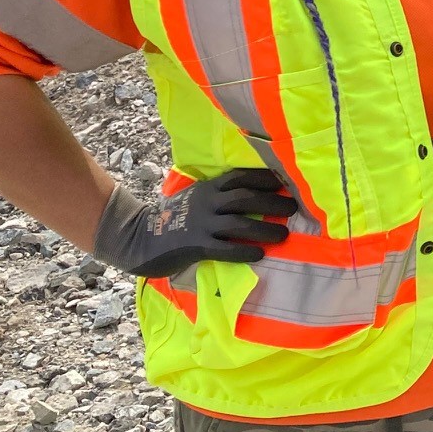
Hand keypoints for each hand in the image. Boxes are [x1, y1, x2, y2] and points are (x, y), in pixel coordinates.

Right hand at [90, 167, 296, 278]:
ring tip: (284, 235)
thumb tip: (256, 195)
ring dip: (264, 229)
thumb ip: (220, 194)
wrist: (138, 236)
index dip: (266, 178)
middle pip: (246, 198)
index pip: (242, 177)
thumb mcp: (198, 197)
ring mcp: (201, 223)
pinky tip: (258, 254)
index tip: (287, 181)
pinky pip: (223, 248)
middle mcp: (208, 202)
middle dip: (272, 202)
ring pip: (239, 223)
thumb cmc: (175, 217)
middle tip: (294, 208)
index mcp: (210, 188)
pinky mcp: (195, 245)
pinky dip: (242, 250)